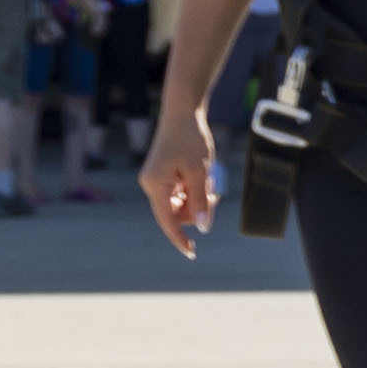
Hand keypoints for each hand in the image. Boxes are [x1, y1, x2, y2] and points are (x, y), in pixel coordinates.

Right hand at [140, 126, 218, 260]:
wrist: (182, 114)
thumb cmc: (190, 140)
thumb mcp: (200, 172)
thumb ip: (201, 201)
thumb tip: (203, 227)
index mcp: (155, 185)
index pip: (167, 220)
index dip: (179, 238)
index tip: (190, 253)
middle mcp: (152, 185)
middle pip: (175, 214)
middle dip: (196, 210)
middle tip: (214, 195)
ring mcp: (156, 181)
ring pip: (179, 205)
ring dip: (197, 201)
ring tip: (210, 183)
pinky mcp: (163, 176)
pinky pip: (180, 194)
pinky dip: (193, 192)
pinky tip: (204, 179)